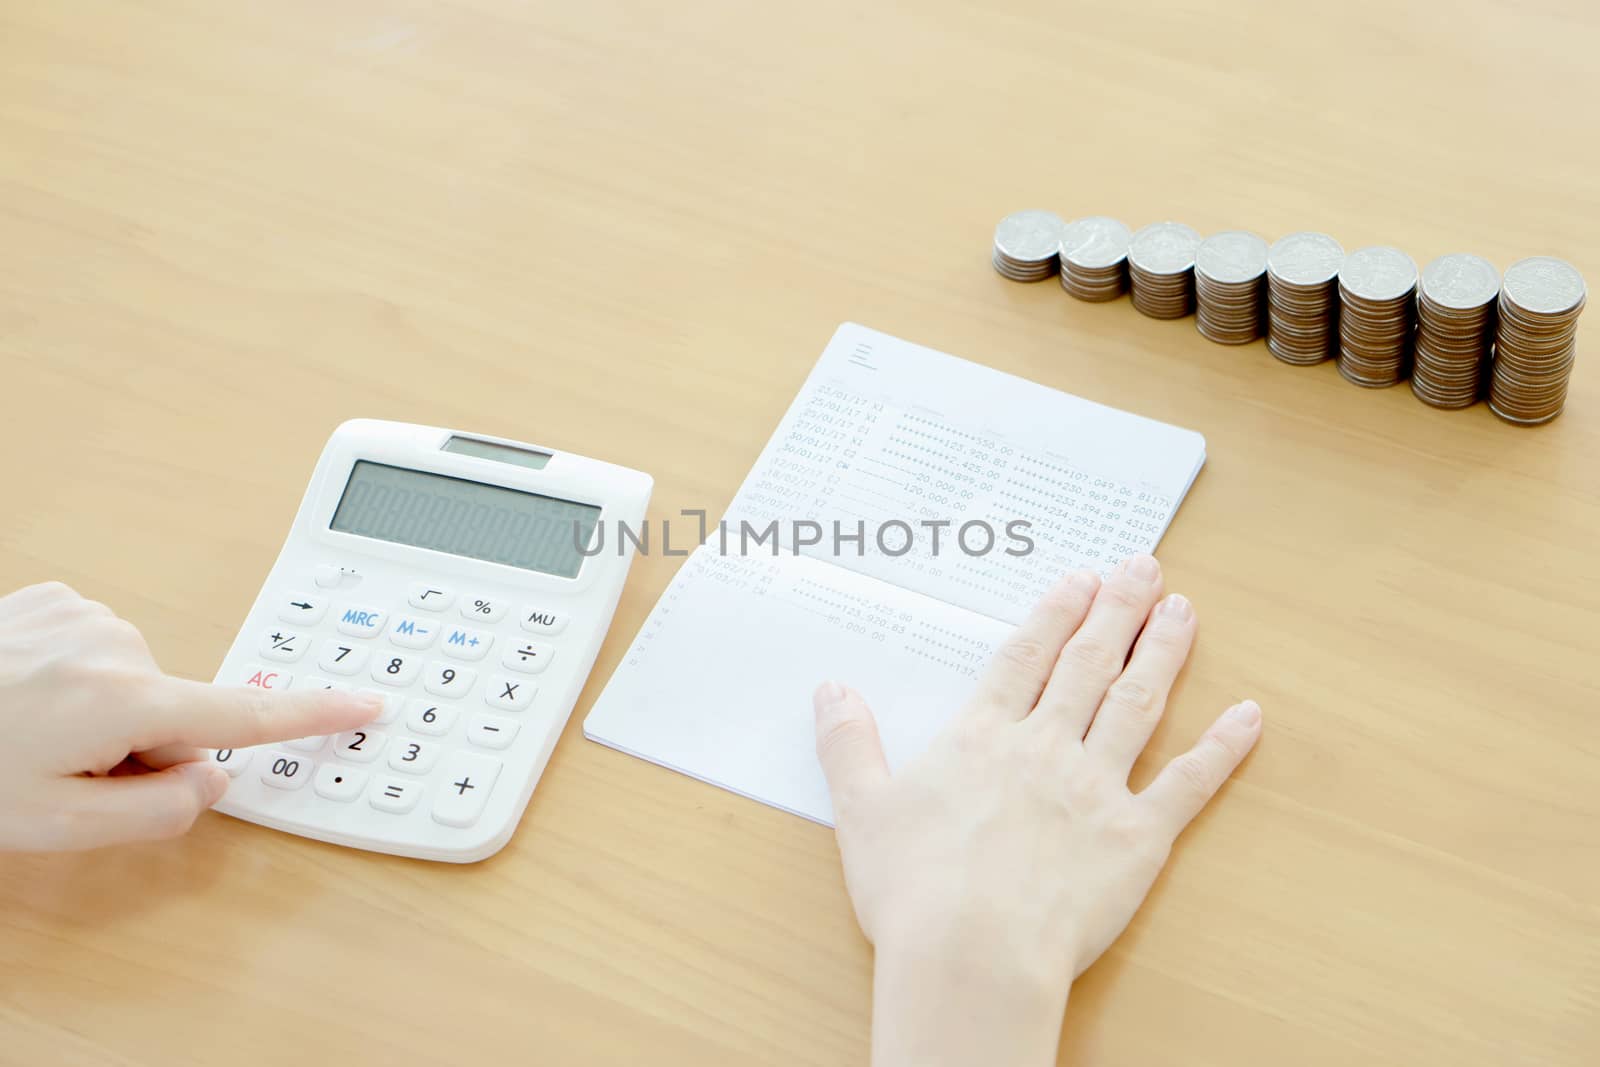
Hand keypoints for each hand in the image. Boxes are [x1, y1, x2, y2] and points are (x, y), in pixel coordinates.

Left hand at [0, 581, 382, 851]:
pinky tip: (27, 695)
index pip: (244, 715)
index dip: (313, 714)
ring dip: (106, 714)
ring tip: (33, 733)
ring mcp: (86, 614)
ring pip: (136, 682)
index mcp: (125, 701)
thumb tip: (214, 776)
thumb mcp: (58, 828)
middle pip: (177, 711)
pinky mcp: (56, 597)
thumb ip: (158, 812)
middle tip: (69, 774)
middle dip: (143, 748)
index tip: (368, 702)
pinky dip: (78, 678)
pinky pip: (101, 648)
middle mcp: (117, 644)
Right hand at [813, 555, 1261, 1066]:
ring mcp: (1095, 788)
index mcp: (982, 739)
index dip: (1053, 614)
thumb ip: (848, 744)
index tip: (1080, 580)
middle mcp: (1045, 748)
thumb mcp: (861, 810)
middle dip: (1116, 612)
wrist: (972, 956)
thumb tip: (830, 691)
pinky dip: (1221, 749)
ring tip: (1182, 612)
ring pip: (1137, 704)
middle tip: (1144, 568)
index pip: (1024, 658)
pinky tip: (1247, 716)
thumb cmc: (914, 892)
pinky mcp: (1136, 837)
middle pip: (1087, 665)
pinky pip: (1187, 784)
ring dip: (1163, 653)